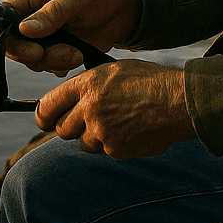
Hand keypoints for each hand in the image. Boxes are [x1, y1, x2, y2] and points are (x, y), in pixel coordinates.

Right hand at [0, 0, 136, 75]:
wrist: (121, 12)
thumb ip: (51, 14)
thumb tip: (24, 30)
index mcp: (26, 4)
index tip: (24, 46)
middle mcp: (28, 24)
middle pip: (12, 48)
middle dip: (35, 55)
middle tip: (58, 52)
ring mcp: (41, 42)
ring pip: (32, 62)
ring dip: (53, 61)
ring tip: (77, 52)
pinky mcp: (55, 56)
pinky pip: (48, 69)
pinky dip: (62, 67)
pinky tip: (78, 54)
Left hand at [38, 58, 196, 158]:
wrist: (178, 101)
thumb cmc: (150, 82)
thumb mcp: (115, 71)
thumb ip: (90, 85)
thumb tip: (72, 100)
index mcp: (88, 84)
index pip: (50, 103)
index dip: (43, 114)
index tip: (44, 119)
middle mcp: (89, 108)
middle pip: (62, 129)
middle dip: (70, 127)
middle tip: (86, 123)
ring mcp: (101, 131)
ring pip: (84, 143)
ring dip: (94, 137)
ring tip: (117, 123)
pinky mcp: (115, 149)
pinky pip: (105, 151)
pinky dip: (114, 144)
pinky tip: (131, 131)